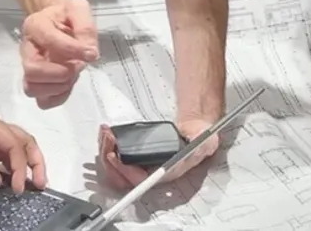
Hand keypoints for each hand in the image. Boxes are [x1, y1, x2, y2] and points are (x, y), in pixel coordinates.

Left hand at [0, 109, 47, 192]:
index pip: (13, 143)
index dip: (21, 165)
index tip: (19, 187)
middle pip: (22, 141)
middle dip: (34, 161)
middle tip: (41, 183)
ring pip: (14, 148)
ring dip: (25, 164)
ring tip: (33, 184)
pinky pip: (1, 156)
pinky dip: (11, 168)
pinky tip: (13, 181)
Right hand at [21, 0, 98, 108]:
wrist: (57, 21)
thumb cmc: (66, 16)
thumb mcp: (79, 9)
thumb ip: (85, 27)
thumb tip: (89, 53)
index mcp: (35, 25)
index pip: (48, 39)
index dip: (71, 49)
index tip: (91, 53)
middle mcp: (27, 49)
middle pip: (32, 70)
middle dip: (60, 72)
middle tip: (78, 65)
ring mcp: (30, 68)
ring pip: (32, 88)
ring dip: (58, 86)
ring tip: (73, 75)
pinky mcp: (37, 83)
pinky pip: (42, 101)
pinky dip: (59, 97)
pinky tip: (69, 84)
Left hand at [97, 114, 218, 189]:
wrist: (195, 130)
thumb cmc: (198, 138)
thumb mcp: (205, 140)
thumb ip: (201, 144)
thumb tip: (196, 146)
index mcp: (166, 173)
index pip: (141, 179)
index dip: (125, 171)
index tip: (115, 156)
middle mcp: (152, 172)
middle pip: (122, 176)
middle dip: (109, 158)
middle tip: (108, 138)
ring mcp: (142, 165)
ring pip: (116, 168)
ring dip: (106, 150)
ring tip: (106, 133)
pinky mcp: (136, 156)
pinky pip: (116, 157)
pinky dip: (108, 145)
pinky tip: (107, 133)